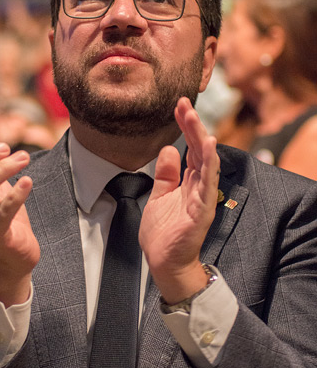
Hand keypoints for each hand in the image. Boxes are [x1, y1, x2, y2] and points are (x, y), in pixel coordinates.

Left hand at [139, 97, 219, 303]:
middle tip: (185, 104)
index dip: (186, 127)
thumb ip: (166, 174)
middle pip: (198, 150)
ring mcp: (202, 197)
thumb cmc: (164, 234)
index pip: (189, 148)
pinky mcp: (202, 210)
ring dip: (201, 137)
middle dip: (193, 125)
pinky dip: (208, 163)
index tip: (179, 106)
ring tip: (194, 116)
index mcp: (188, 182)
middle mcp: (198, 186)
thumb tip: (168, 150)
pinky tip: (207, 145)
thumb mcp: (160, 196)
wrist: (163, 263)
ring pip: (205, 161)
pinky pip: (207, 183)